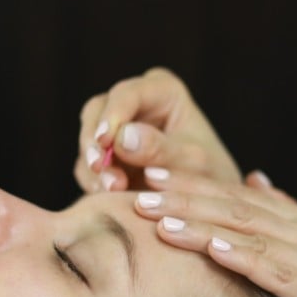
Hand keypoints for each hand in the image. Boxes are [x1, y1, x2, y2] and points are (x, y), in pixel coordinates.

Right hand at [75, 68, 241, 191]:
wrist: (208, 206)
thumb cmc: (209, 175)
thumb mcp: (192, 163)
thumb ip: (160, 150)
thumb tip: (121, 138)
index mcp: (161, 90)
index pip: (128, 94)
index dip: (113, 115)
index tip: (105, 140)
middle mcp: (133, 103)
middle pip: (98, 111)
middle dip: (95, 141)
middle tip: (99, 168)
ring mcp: (115, 129)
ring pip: (88, 138)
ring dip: (94, 166)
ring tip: (111, 188)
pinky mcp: (105, 157)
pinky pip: (87, 166)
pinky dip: (94, 181)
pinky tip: (106, 197)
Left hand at [132, 170, 296, 296]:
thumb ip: (289, 212)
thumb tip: (257, 181)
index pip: (237, 196)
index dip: (192, 182)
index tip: (151, 172)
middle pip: (230, 205)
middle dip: (180, 193)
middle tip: (135, 182)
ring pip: (244, 232)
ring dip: (196, 220)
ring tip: (155, 212)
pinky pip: (275, 270)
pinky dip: (242, 257)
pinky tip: (212, 249)